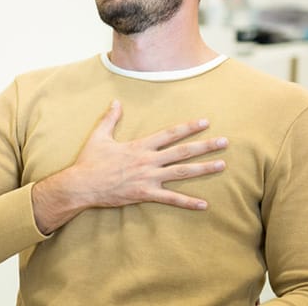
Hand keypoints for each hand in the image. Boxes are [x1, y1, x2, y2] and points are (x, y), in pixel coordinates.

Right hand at [32, 100, 227, 233]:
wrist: (81, 185)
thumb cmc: (90, 161)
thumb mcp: (99, 136)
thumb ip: (110, 118)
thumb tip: (116, 102)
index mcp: (140, 146)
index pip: (170, 134)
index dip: (189, 127)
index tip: (205, 122)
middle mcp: (148, 160)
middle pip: (182, 151)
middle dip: (205, 146)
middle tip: (225, 142)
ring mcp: (148, 178)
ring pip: (182, 172)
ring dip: (204, 169)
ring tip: (222, 165)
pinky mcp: (145, 194)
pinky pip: (171, 199)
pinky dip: (188, 202)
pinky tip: (204, 204)